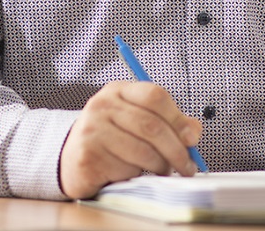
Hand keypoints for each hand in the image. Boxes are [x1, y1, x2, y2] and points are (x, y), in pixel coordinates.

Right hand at [58, 81, 202, 198]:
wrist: (71, 158)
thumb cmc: (111, 139)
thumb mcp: (137, 121)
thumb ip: (168, 122)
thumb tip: (193, 131)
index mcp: (118, 90)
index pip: (154, 95)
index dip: (178, 117)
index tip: (192, 137)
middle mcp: (102, 105)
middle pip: (151, 125)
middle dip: (176, 149)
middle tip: (187, 165)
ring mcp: (92, 130)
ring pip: (142, 151)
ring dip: (160, 165)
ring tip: (163, 170)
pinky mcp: (88, 156)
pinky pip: (126, 169)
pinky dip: (136, 175)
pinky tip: (133, 172)